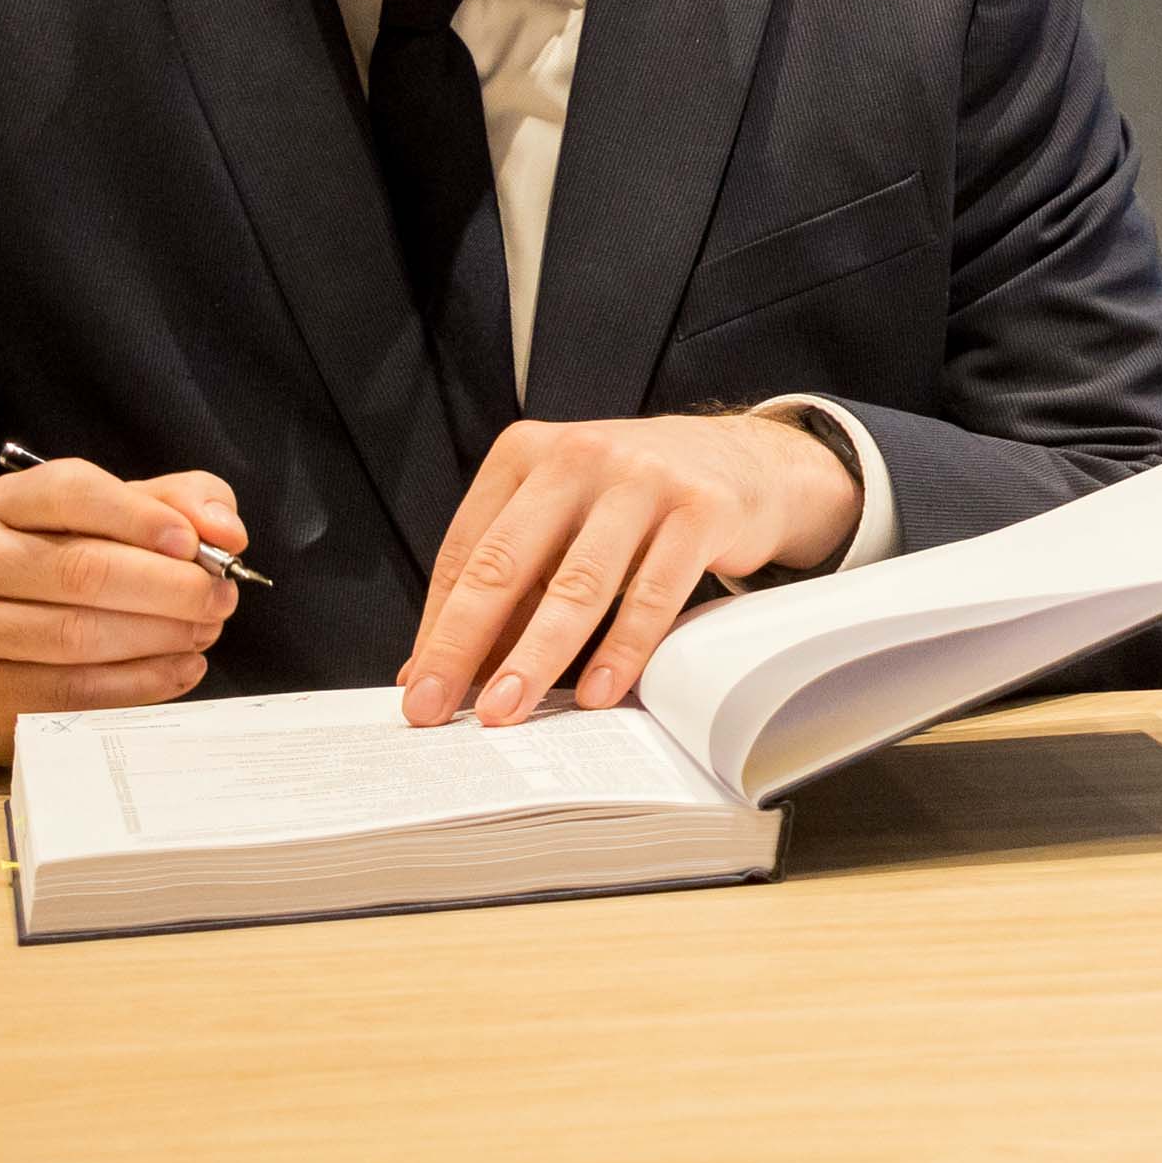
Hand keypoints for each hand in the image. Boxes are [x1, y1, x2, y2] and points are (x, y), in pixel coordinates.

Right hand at [0, 454, 250, 765]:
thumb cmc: (72, 568)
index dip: (142, 518)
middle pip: (82, 571)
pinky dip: (140, 683)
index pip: (72, 493)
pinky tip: (180, 668)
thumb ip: (180, 503)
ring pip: (77, 635)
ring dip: (160, 637)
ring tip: (204, 632)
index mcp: (6, 503)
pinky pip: (72, 691)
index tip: (194, 544)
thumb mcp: (122, 517)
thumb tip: (225, 531)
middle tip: (219, 598)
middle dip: (170, 588)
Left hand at [401, 412, 865, 727]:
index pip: (466, 551)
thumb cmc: (634, 499)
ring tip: (507, 709)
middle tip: (435, 706)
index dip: (438, 627)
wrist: (742, 459)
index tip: (419, 689)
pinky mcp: (702, 509)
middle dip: (463, 644)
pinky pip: (653, 594)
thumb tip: (434, 665)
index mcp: (527, 453)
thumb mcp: (561, 518)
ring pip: (578, 584)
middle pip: (506, 564)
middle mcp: (579, 456)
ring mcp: (644, 480)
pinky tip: (596, 692)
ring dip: (535, 657)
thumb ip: (508, 580)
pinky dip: (621, 650)